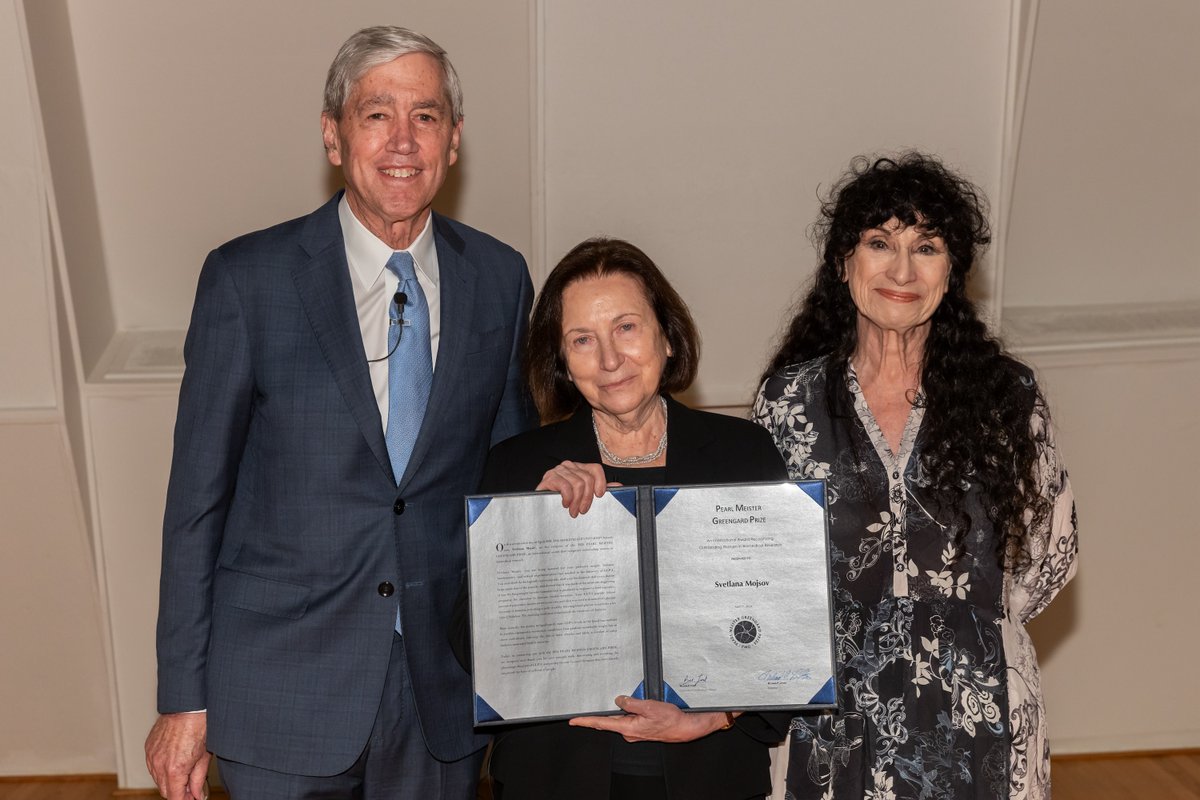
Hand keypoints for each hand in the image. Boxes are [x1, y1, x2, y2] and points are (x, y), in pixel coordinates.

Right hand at [145, 712, 210, 799]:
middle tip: (192, 788)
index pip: (174, 797)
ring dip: (169, 781)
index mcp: (174, 770)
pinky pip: (153, 766)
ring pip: (158, 779)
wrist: (188, 706)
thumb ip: (198, 780)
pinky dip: (162, 769)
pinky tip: (174, 762)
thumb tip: (197, 795)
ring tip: (185, 773)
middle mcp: (159, 765)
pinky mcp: (149, 748)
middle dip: (178, 792)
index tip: (193, 798)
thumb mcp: (204, 757)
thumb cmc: (199, 727)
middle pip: (165, 791)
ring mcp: (152, 756)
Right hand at [536, 461, 613, 516]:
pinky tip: (565, 505)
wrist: (542, 510)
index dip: (601, 481)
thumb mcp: (583, 497)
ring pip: (578, 483)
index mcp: (579, 468)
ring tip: (574, 513)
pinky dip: (568, 498)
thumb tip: (620, 487)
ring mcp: (558, 471)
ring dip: (577, 502)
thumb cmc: (563, 503)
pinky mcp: (549, 478)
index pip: (595, 468)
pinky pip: (565, 485)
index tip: (600, 496)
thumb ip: (599, 491)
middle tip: (583, 512)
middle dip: (587, 498)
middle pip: (587, 479)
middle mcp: (569, 466)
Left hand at [568, 695, 733, 742]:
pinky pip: (629, 717)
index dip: (586, 722)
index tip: (573, 721)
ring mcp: (634, 731)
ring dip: (619, 709)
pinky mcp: (640, 728)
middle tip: (590, 703)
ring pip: (621, 717)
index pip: (601, 724)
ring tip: (624, 698)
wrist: (685, 727)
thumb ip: (631, 702)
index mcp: (628, 728)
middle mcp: (629, 732)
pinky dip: (628, 710)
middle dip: (601, 712)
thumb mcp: (649, 706)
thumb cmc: (670, 720)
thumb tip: (618, 699)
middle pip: (609, 721)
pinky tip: (633, 703)